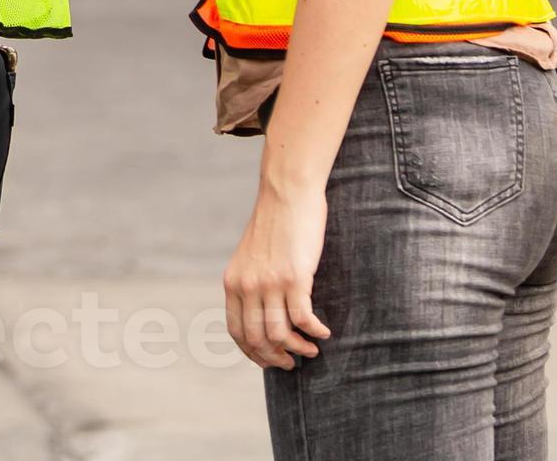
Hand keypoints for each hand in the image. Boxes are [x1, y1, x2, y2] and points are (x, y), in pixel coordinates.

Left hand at [223, 177, 331, 368]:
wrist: (286, 194)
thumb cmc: (274, 225)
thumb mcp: (250, 257)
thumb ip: (251, 283)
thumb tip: (262, 313)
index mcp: (233, 282)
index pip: (237, 330)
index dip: (253, 352)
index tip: (269, 360)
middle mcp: (248, 286)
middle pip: (257, 338)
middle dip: (275, 357)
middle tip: (292, 362)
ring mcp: (270, 283)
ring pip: (280, 333)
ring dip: (298, 348)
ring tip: (311, 349)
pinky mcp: (295, 277)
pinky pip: (304, 318)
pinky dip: (315, 331)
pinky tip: (324, 332)